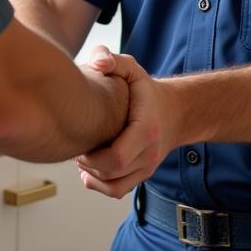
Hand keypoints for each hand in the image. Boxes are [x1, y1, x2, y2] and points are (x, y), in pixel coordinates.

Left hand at [74, 46, 176, 198]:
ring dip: (92, 177)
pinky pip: (119, 190)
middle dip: (88, 165)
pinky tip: (88, 172)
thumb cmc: (146, 90)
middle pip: (112, 173)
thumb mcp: (132, 68)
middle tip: (75, 148)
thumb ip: (112, 60)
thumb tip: (98, 64)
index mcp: (146, 129)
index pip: (116, 157)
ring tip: (80, 158)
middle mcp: (149, 152)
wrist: (175, 111)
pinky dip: (100, 186)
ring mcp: (147, 166)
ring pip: (114, 186)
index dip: (92, 157)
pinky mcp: (143, 174)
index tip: (79, 142)